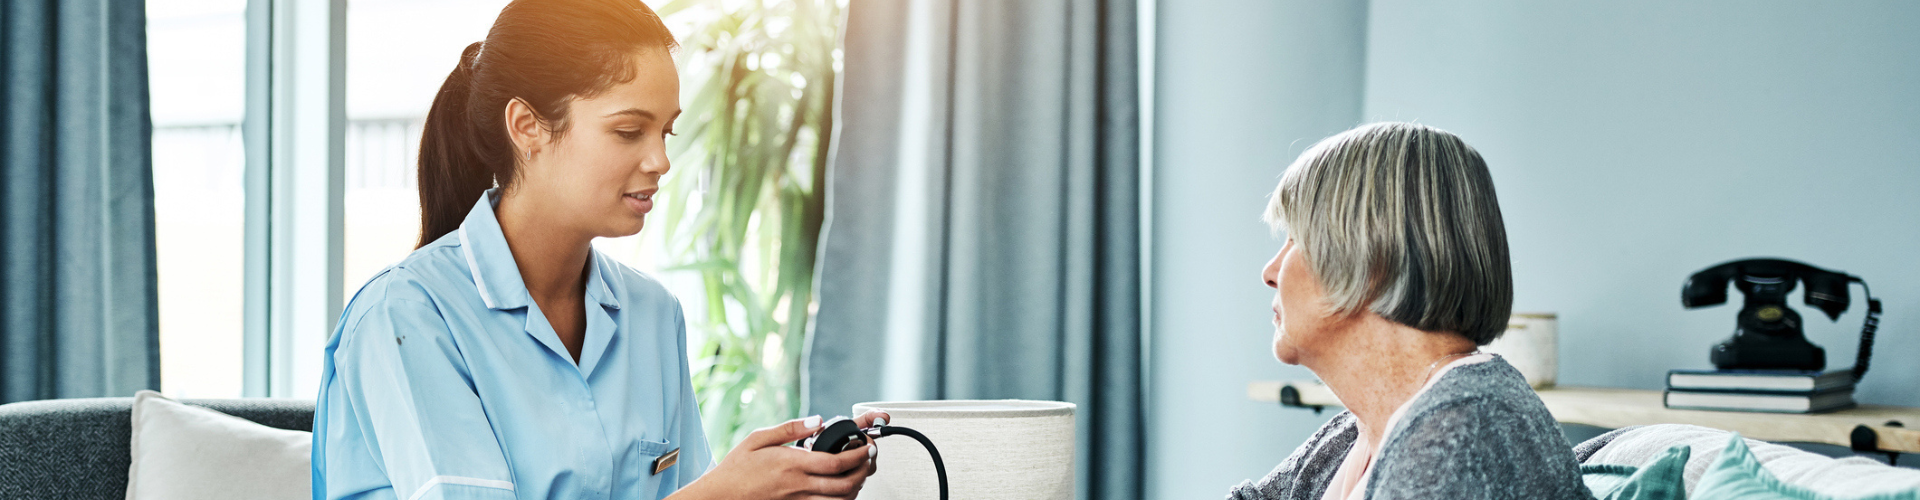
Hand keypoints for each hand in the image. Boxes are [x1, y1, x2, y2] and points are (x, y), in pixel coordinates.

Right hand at [678, 411, 889, 499]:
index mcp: (792, 464)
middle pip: (844, 484)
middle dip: (863, 472)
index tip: (866, 447)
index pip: (836, 462)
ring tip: (859, 474)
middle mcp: (798, 485)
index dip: (858, 455)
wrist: (721, 495)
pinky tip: (842, 491)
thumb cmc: (736, 469)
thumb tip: (817, 420)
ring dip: (855, 488)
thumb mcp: (759, 438)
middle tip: (869, 460)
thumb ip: (790, 428)